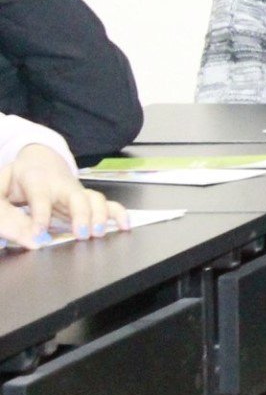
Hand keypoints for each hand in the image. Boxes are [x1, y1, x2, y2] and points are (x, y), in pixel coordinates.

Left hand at [0, 144, 126, 244]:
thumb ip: (3, 206)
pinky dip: (118, 214)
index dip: (41, 217)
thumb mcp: (3, 185)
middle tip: (81, 233)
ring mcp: (78, 191)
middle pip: (76, 198)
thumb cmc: (18, 177)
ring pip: (95, 200)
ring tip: (99, 233)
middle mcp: (62, 185)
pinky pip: (108, 204)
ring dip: (101, 216)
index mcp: (36, 180)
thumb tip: (9, 233)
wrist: (39, 160)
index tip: (40, 235)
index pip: (40, 198)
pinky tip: (124, 226)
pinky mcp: (88, 198)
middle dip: (81, 216)